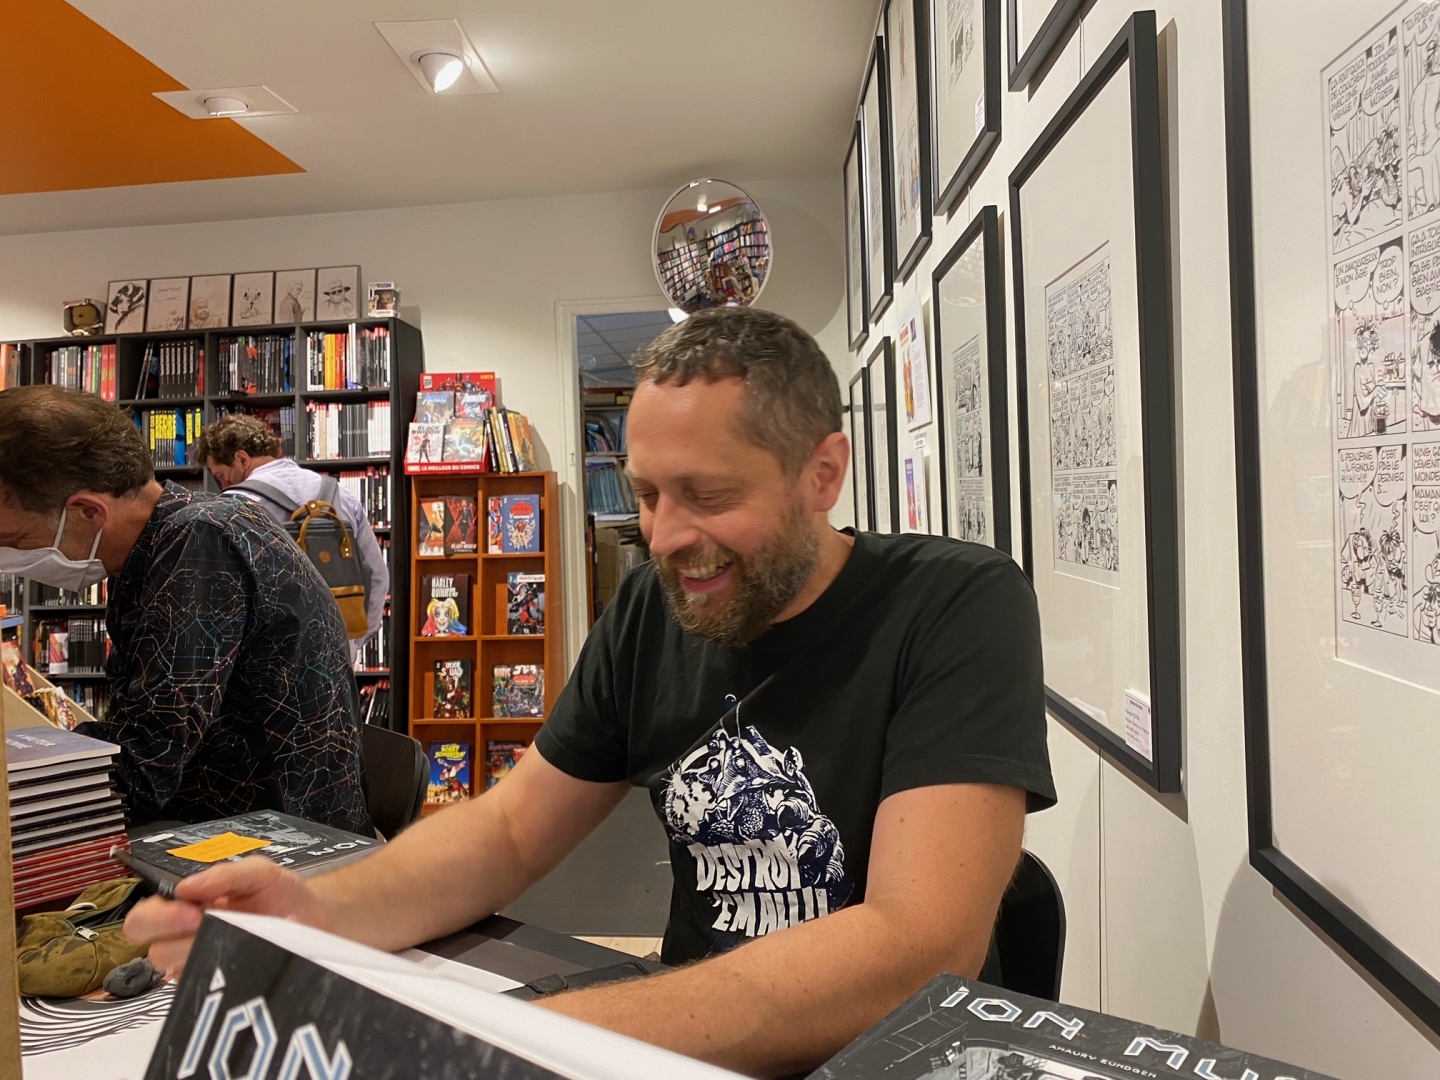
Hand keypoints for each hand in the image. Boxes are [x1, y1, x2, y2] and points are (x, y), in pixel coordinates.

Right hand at [124, 856, 327, 976]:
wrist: (315, 922)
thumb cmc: (280, 896)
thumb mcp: (258, 873)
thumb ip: (224, 874)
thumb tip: (186, 887)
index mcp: (187, 910)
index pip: (142, 922)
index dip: (157, 919)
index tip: (190, 912)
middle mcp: (187, 942)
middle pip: (154, 952)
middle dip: (175, 938)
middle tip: (204, 925)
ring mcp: (203, 967)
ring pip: (178, 973)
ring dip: (203, 953)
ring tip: (237, 938)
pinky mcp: (222, 987)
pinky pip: (210, 987)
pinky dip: (232, 969)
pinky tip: (255, 952)